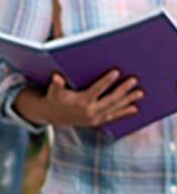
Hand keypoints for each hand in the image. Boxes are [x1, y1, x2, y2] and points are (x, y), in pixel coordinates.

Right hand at [19, 70, 142, 129]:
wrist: (52, 116)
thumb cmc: (54, 99)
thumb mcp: (53, 91)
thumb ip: (56, 84)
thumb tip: (56, 76)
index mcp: (82, 102)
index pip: (97, 90)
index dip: (106, 81)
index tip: (116, 72)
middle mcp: (91, 111)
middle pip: (111, 99)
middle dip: (123, 89)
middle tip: (134, 80)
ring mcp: (96, 117)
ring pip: (115, 108)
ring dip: (128, 100)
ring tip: (140, 93)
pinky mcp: (98, 121)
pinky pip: (114, 116)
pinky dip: (124, 112)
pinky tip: (135, 108)